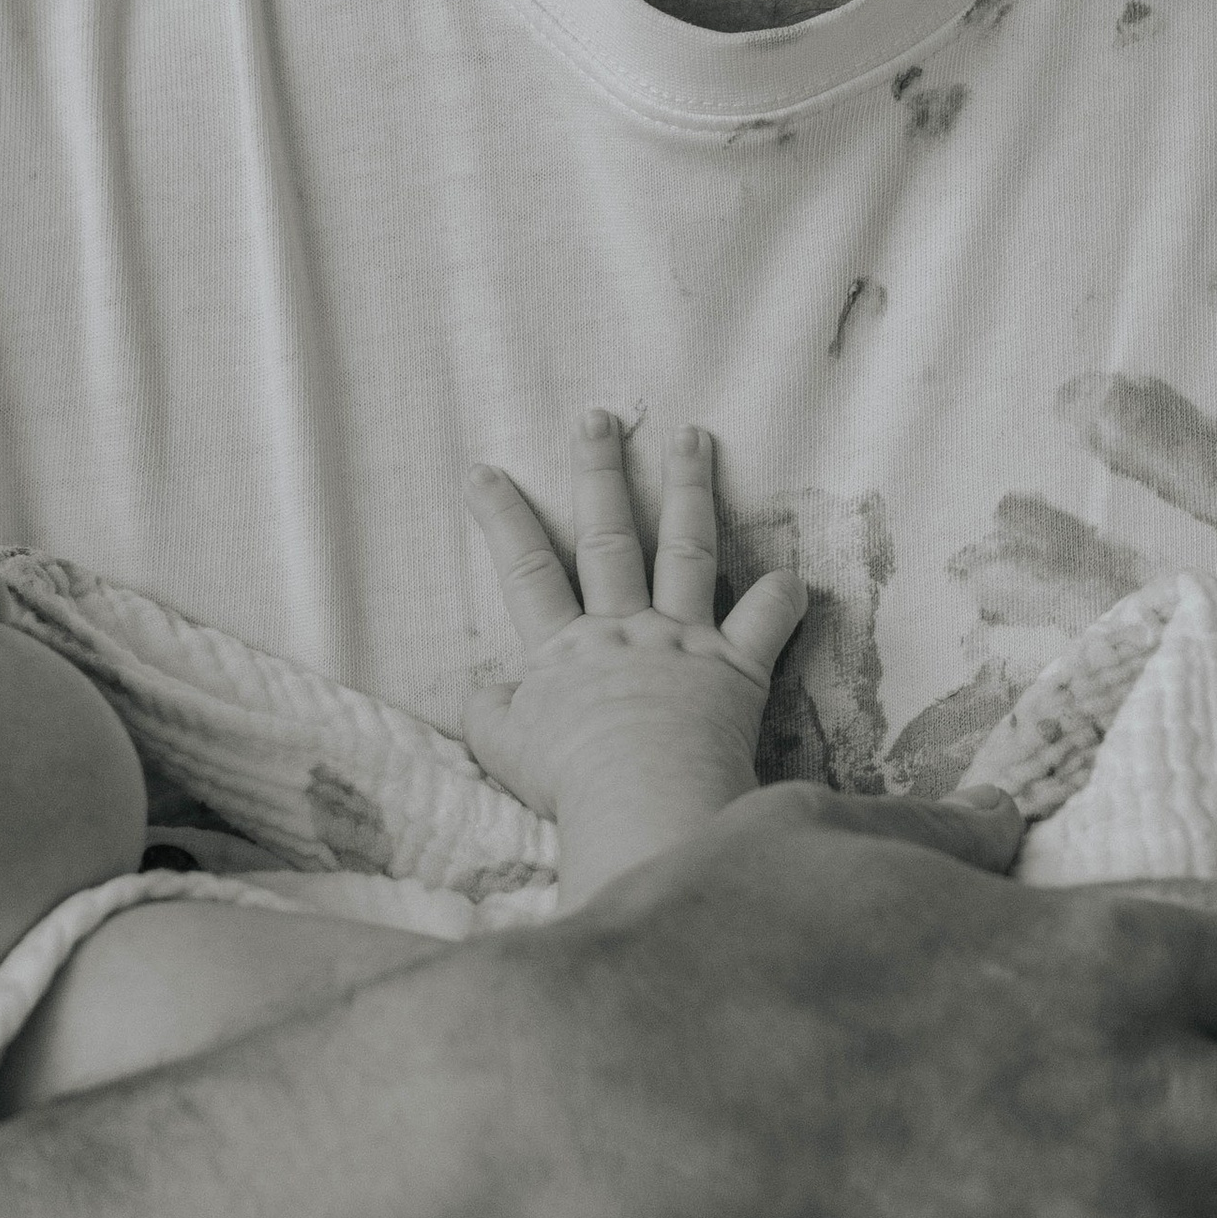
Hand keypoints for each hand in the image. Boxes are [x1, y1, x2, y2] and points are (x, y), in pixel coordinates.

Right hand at [464, 413, 808, 898]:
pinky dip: (782, 598)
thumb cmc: (570, 779)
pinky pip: (765, 624)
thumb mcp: (501, 746)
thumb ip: (471, 710)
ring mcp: (682, 642)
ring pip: (687, 552)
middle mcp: (624, 629)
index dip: (501, 516)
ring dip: (690, 490)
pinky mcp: (735, 668)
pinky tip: (793, 573)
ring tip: (694, 437)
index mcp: (564, 648)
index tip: (483, 468)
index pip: (526, 568)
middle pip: (609, 536)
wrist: (645, 800)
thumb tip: (423, 692)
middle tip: (598, 417)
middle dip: (600, 472)